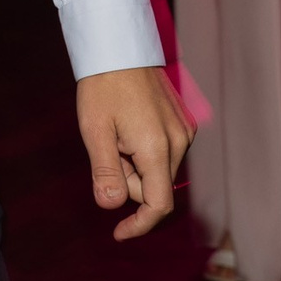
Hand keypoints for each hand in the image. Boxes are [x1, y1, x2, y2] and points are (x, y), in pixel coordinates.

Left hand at [76, 66, 192, 240]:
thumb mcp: (95, 131)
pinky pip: (163, 153)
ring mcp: (185, 131)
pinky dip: (144, 152)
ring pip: (158, 171)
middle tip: (106, 148)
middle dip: (127, 180)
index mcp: (158, 147)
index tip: (118, 233)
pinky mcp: (183, 123)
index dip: (139, 225)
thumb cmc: (103, 86)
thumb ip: (106, 172)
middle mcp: (180, 142)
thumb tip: (111, 206)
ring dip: (135, 165)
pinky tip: (129, 127)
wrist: (119, 47)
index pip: (157, 204)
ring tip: (116, 133)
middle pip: (154, 187)